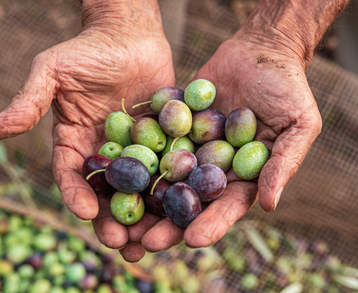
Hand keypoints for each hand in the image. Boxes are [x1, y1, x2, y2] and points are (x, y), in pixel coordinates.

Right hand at [0, 1, 174, 261]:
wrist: (128, 34)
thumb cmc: (86, 50)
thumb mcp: (51, 72)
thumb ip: (28, 102)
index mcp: (75, 143)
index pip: (72, 176)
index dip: (76, 195)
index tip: (86, 213)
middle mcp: (105, 153)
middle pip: (107, 193)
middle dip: (113, 218)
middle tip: (122, 243)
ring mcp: (136, 150)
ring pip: (139, 189)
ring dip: (144, 215)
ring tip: (152, 241)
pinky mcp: (163, 141)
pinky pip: (167, 167)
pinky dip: (173, 188)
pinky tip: (182, 206)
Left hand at [141, 32, 321, 250]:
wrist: (260, 50)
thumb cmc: (287, 88)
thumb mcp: (298, 124)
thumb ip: (283, 163)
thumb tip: (269, 204)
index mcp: (244, 174)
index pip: (227, 205)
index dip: (212, 223)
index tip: (192, 240)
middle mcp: (214, 165)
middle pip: (191, 199)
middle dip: (170, 222)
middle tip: (146, 242)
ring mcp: (192, 146)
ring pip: (167, 176)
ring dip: (147, 197)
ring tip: (125, 215)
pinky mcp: (175, 124)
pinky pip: (156, 140)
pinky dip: (137, 154)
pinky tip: (117, 169)